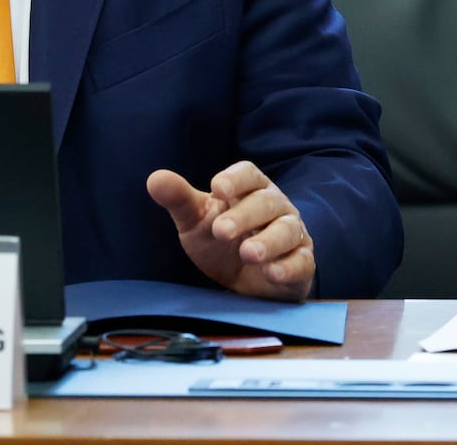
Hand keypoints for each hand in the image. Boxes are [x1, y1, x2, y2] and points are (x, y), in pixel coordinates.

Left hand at [147, 161, 313, 300]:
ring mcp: (292, 234)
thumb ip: (179, 200)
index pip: (249, 174)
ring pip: (287, 230)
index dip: (235, 179)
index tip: (217, 188)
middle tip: (221, 231)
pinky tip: (271, 273)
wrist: (246, 281)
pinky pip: (301, 261)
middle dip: (245, 215)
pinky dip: (288, 267)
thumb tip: (154, 178)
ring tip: (249, 253)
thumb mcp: (197, 221)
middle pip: (266, 201)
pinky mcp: (301, 263)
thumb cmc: (221, 241)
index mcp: (250, 190)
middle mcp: (276, 207)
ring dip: (269, 241)